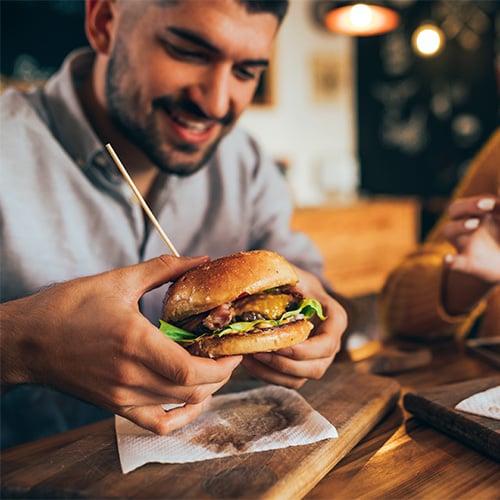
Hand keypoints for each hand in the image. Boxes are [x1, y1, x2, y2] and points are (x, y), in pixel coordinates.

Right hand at [1, 255, 241, 434]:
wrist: (26, 340)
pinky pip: (155, 424)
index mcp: (134, 342)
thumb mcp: (118, 281)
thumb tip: (199, 259)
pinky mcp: (114, 406)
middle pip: (191, 390)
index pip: (189, 369)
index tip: (233, 351)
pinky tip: (188, 401)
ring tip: (214, 372)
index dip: (220, 365)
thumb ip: (164, 269)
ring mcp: (121, 396)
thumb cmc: (68, 307)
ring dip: (205, 392)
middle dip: (220, 377)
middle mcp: (129, 375)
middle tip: (229, 357)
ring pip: (178, 407)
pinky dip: (179, 416)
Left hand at [241, 267, 346, 388]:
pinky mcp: (301, 367)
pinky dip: (266, 374)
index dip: (304, 350)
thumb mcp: (291, 274)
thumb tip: (257, 287)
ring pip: (300, 378)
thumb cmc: (293, 279)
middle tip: (257, 352)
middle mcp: (331, 343)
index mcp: (335, 319)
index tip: (279, 344)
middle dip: (284, 364)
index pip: (327, 343)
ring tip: (247, 357)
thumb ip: (283, 279)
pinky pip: (287, 380)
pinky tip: (248, 361)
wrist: (293, 288)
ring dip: (271, 372)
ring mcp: (317, 358)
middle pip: (316, 367)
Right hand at [442, 196, 499, 283]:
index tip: (493, 203)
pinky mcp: (468, 264)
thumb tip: (497, 208)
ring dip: (459, 226)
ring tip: (474, 224)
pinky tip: (447, 259)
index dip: (478, 201)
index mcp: (479, 215)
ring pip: (449, 230)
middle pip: (454, 210)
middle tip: (487, 205)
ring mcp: (465, 245)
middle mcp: (467, 227)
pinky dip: (451, 261)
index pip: (472, 203)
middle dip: (468, 206)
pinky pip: (455, 263)